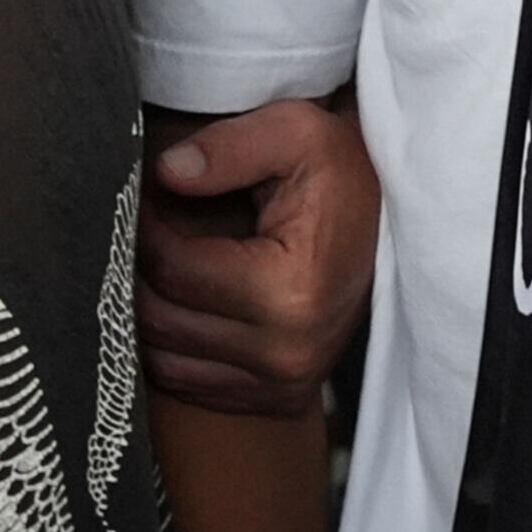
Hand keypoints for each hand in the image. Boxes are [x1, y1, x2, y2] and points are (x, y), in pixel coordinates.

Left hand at [141, 100, 379, 414]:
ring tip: (162, 264)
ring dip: (147, 311)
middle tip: (142, 232)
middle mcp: (286, 353)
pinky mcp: (279, 399)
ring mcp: (284, 384)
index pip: (171, 270)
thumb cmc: (342, 174)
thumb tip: (166, 173)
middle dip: (138, 270)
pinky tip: (186, 303)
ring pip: (164, 359)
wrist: (393, 226)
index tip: (143, 201)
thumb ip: (230, 146)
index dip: (143, 229)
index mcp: (289, 292)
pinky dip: (173, 347)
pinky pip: (190, 384)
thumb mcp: (297, 133)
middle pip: (160, 319)